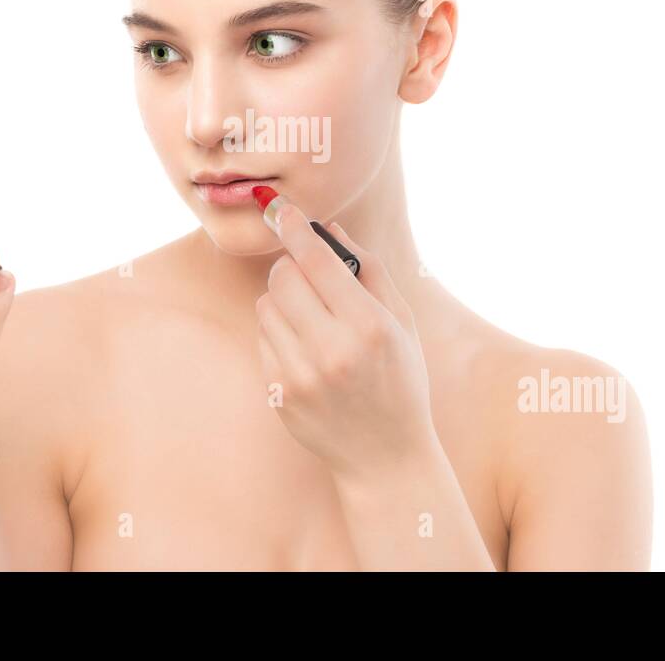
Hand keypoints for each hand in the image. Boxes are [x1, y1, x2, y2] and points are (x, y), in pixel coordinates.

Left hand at [254, 199, 438, 483]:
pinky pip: (262, 338)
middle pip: (282, 278)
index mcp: (369, 328)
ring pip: (266, 306)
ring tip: (312, 319)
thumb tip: (330, 229)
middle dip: (291, 266)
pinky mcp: (279, 394)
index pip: (317, 262)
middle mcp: (332, 351)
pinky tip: (306, 350)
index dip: (296, 229)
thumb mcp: (402, 323)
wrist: (385, 456)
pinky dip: (279, 333)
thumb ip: (369, 270)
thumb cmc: (400, 381)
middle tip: (307, 273)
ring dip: (283, 301)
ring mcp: (300, 376)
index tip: (281, 208)